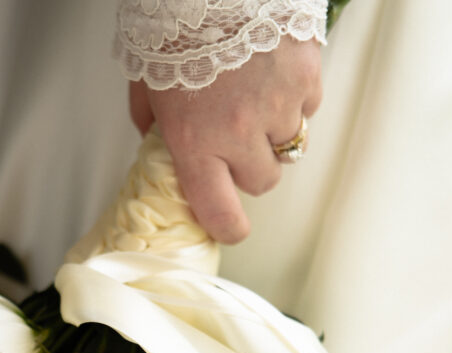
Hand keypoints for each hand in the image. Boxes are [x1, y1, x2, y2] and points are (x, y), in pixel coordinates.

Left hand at [129, 37, 322, 243]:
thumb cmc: (173, 26)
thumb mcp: (144, 85)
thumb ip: (152, 126)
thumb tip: (159, 146)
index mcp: (198, 144)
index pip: (222, 215)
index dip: (228, 227)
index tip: (229, 225)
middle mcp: (241, 134)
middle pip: (262, 182)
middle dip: (250, 166)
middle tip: (235, 138)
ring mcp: (278, 106)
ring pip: (289, 144)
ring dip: (273, 130)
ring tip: (253, 94)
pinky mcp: (306, 76)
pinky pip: (307, 105)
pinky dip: (294, 96)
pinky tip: (272, 72)